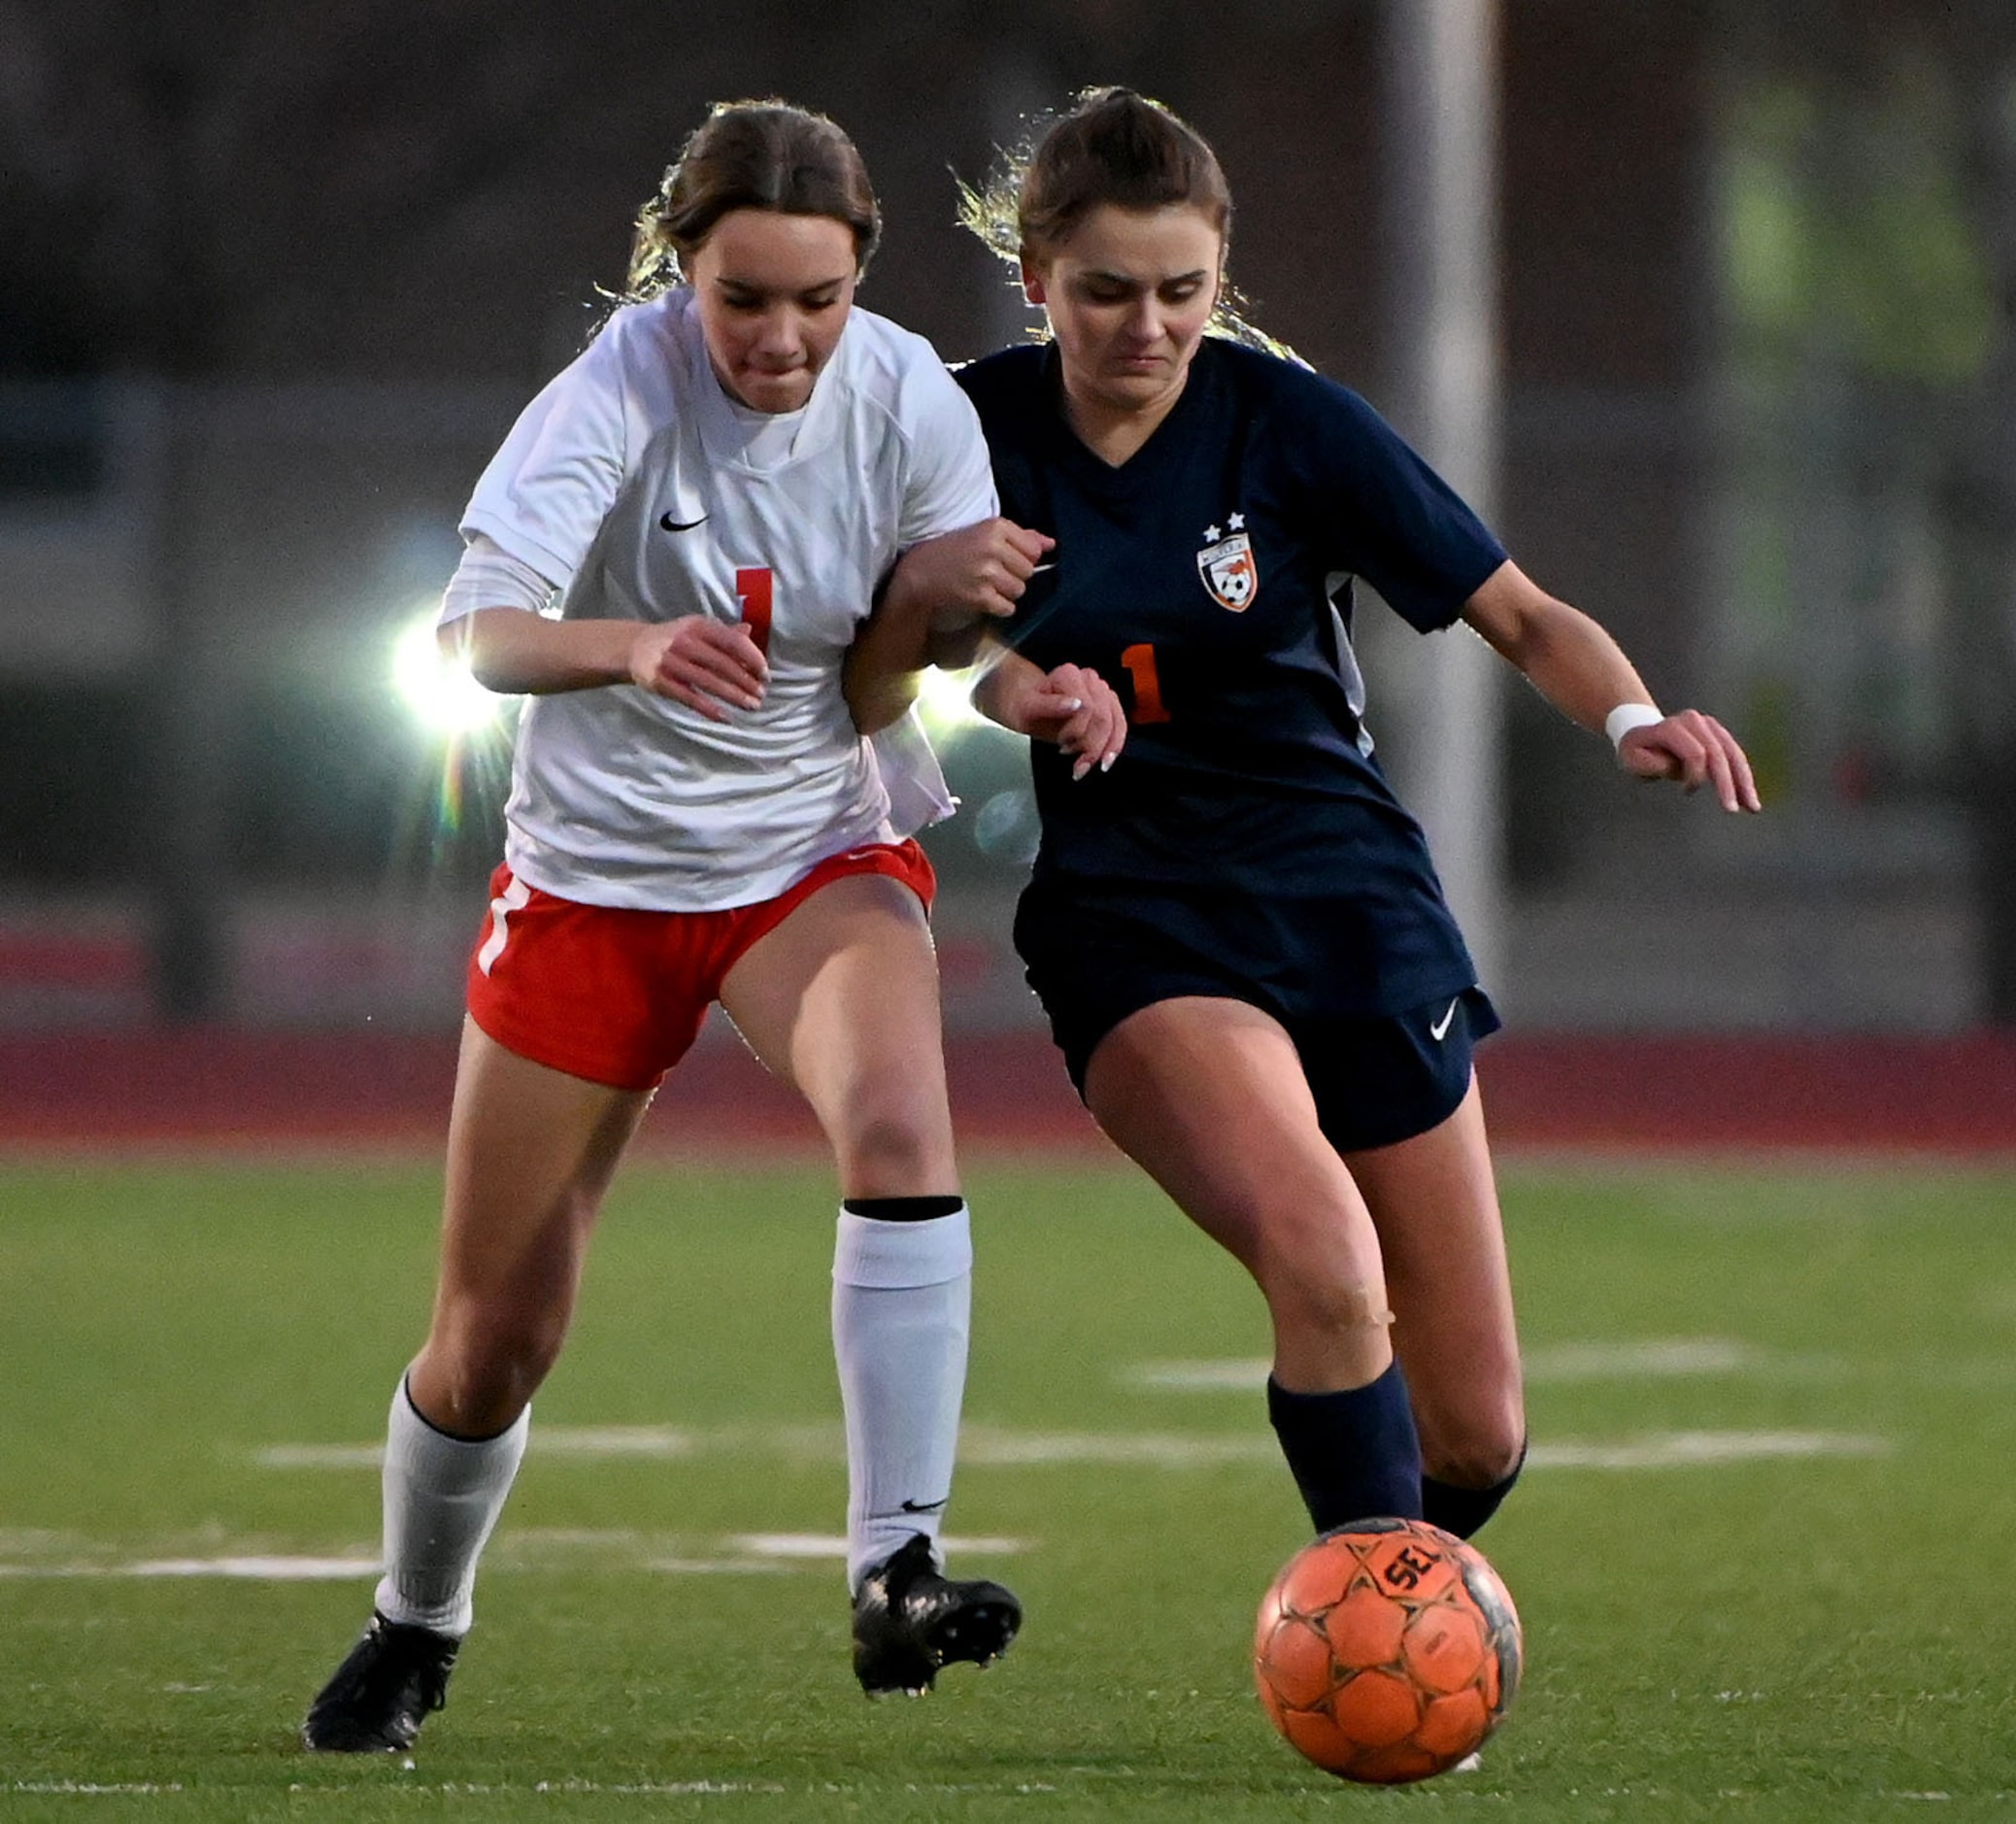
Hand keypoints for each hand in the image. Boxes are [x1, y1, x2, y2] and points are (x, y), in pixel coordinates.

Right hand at [629, 617, 767, 720]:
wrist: (634, 648)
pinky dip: (709, 709)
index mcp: (698, 626)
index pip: (732, 641)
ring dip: (733, 696)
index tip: (765, 674)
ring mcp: (671, 662)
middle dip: (746, 681)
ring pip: (709, 682)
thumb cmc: (675, 639)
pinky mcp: (660, 682)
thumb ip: (723, 633)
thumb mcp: (697, 629)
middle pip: (722, 664)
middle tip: (761, 695)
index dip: (752, 658)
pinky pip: (689, 698)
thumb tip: (749, 631)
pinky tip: (725, 718)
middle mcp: (684, 642)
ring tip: (751, 706)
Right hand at [892, 518, 1054, 630]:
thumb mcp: (983, 534)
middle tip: (991, 574)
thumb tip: (1051, 545)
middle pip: (1028, 571)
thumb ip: (1021, 537)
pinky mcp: (980, 596)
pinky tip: (983, 598)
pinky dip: (998, 607)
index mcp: (995, 527)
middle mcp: (993, 547)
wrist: (919, 574)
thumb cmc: (951, 551)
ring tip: (986, 586)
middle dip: (1014, 576)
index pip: (1034, 550)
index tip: (1004, 559)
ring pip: (1019, 590)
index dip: (1022, 558)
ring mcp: (986, 573)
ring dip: (1006, 593)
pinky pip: (1008, 607)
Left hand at [1018, 662, 1126, 780]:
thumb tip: (1077, 705)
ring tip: (1084, 765)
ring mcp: (1102, 690)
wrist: (1028, 703)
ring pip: (1115, 723)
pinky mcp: (1110, 704)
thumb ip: (1050, 705)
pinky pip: (1120, 726)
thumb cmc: (1026, 706)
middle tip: (1074, 760)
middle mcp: (1089, 678)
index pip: (1086, 707)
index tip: (1061, 744)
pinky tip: (1104, 761)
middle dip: (1090, 745)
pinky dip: (1114, 747)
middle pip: (1102, 717)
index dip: (1076, 731)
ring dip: (1103, 749)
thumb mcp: (1027, 708)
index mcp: (1068, 674)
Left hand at [1619, 710, 1761, 812]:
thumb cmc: (1635, 751)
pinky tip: (1748, 798)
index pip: (1696, 753)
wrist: (1642, 732)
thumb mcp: (1631, 759)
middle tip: (1732, 810)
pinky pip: (1735, 756)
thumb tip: (1677, 768)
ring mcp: (1708, 725)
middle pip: (1718, 754)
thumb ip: (1652, 764)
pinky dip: (1743, 777)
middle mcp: (1694, 721)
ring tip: (1752, 808)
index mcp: (1672, 727)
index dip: (1696, 776)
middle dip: (1728, 784)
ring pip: (1733, 754)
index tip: (1686, 792)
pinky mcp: (1718, 733)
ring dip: (1744, 782)